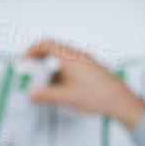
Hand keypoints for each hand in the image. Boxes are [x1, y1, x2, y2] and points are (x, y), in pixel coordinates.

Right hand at [24, 38, 144, 129]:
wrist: (119, 100)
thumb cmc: (98, 95)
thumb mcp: (66, 97)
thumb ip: (46, 95)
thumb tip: (33, 94)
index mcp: (70, 57)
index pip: (47, 44)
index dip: (33, 50)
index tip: (25, 60)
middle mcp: (78, 56)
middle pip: (53, 50)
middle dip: (39, 59)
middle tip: (31, 70)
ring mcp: (84, 62)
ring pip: (62, 59)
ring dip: (50, 68)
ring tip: (43, 83)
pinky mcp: (89, 69)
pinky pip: (70, 66)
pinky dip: (60, 73)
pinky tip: (58, 88)